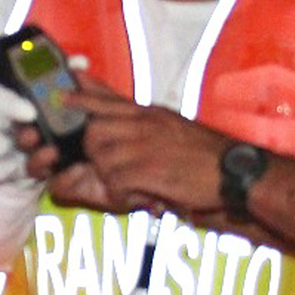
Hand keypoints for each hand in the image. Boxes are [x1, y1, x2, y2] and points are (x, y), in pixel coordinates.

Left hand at [70, 92, 233, 216]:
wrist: (233, 171)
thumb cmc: (204, 152)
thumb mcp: (171, 124)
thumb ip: (144, 119)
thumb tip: (127, 113)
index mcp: (148, 113)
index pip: (106, 99)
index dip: (81, 98)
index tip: (61, 96)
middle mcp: (143, 124)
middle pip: (94, 131)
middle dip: (93, 152)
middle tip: (108, 169)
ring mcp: (144, 146)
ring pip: (101, 158)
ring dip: (109, 178)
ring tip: (130, 187)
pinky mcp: (148, 170)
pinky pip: (115, 181)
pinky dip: (121, 194)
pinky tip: (139, 198)